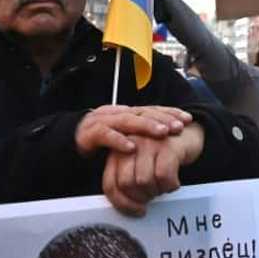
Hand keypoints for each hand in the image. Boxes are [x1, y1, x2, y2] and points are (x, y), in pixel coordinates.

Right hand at [75, 105, 191, 157]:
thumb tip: (170, 138)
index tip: (188, 119)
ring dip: (146, 126)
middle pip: (143, 112)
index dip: (170, 112)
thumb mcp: (126, 134)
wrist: (71, 139)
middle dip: (163, 118)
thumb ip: (143, 134)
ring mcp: (104, 121)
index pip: (152, 109)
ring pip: (128, 121)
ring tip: (162, 132)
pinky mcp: (91, 133)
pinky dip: (118, 141)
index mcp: (128, 112)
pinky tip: (131, 148)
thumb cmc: (103, 138)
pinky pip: (106, 135)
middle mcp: (118, 113)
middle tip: (179, 126)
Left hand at [102, 124, 203, 214]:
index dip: (122, 203)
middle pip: (126, 183)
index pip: (110, 184)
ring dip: (156, 191)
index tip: (136, 210)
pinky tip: (173, 182)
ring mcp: (148, 143)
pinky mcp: (166, 145)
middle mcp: (130, 145)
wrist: (188, 133)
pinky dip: (170, 185)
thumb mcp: (140, 163)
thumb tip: (126, 206)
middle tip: (152, 196)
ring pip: (144, 181)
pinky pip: (164, 175)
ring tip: (163, 187)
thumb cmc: (161, 153)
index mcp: (118, 152)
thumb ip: (127, 179)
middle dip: (141, 197)